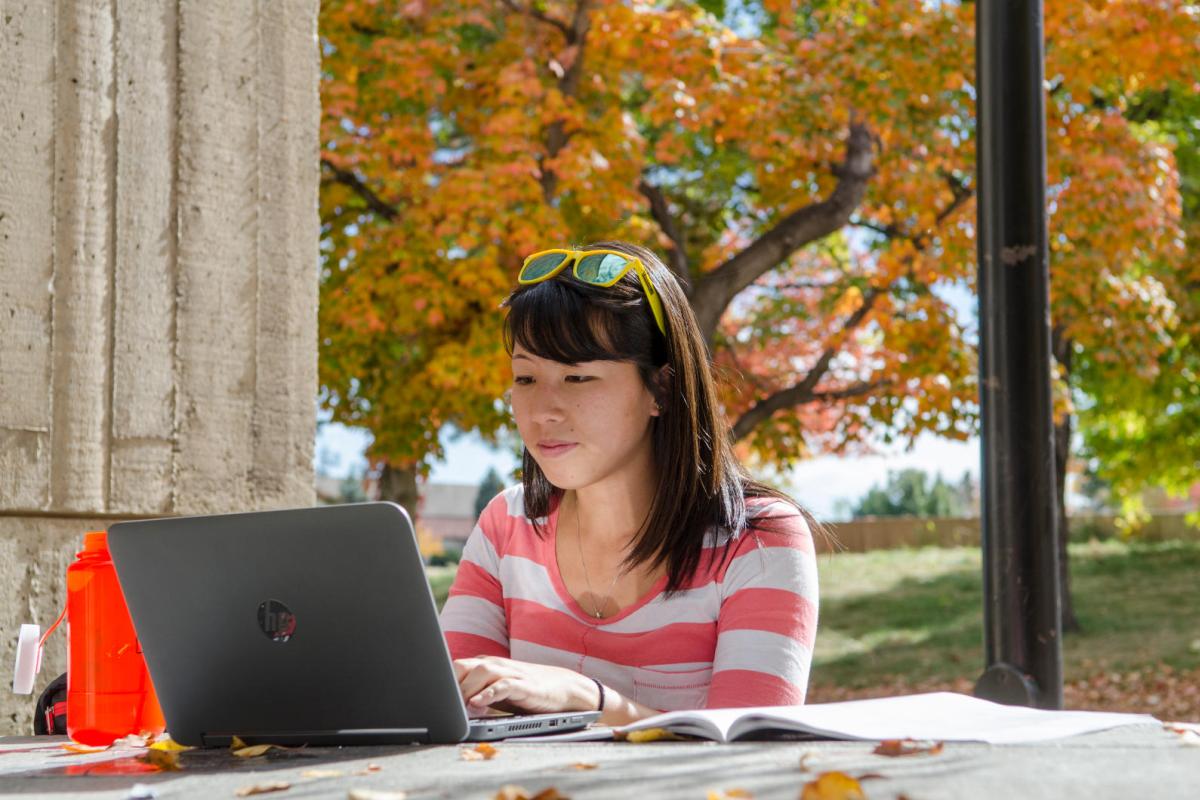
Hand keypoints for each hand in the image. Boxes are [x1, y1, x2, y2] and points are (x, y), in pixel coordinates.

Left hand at [452, 656, 598, 716]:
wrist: (564, 688)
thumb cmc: (526, 692)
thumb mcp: (496, 692)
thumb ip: (474, 693)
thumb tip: (445, 709)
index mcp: (485, 665)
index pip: (454, 667)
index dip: (439, 680)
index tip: (425, 695)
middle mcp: (495, 664)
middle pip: (463, 666)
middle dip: (448, 684)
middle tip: (439, 704)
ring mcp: (511, 673)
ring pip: (481, 672)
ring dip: (466, 689)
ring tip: (456, 706)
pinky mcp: (525, 684)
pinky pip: (503, 685)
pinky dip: (488, 692)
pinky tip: (477, 703)